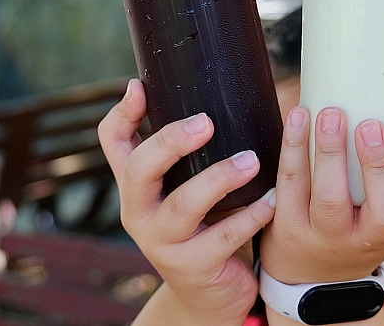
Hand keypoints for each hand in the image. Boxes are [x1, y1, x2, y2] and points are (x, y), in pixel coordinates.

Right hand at [97, 79, 276, 325]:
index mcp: (135, 186)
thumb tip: (218, 97)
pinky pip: (221, 238)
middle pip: (138, 170)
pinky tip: (271, 201)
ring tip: (250, 161)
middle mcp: (139, 212)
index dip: (121, 114)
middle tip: (207, 122)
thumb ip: (190, 155)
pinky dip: (249, 216)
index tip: (138, 87)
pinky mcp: (192, 268)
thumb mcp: (186, 188)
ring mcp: (161, 243)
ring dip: (218, 179)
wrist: (209, 298)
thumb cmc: (204, 228)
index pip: (112, 144)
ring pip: (182, 206)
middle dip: (170, 142)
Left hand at [260, 106, 383, 284]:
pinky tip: (299, 117)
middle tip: (372, 126)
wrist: (308, 275)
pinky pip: (292, 185)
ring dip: (331, 153)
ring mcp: (328, 237)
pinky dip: (294, 147)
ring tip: (331, 114)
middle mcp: (370, 239)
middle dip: (380, 167)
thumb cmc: (357, 225)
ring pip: (330, 200)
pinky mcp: (289, 227)